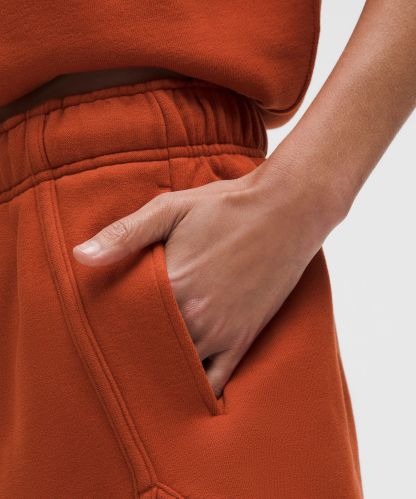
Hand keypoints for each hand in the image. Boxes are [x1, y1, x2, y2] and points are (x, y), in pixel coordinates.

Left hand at [72, 159, 336, 397]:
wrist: (286, 210)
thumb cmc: (226, 206)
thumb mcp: (170, 208)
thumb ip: (124, 235)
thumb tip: (78, 256)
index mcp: (171, 285)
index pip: (125, 324)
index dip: (108, 331)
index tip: (97, 335)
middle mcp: (195, 316)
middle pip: (150, 351)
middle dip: (132, 357)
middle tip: (115, 363)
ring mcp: (222, 331)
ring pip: (180, 370)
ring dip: (161, 375)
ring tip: (143, 380)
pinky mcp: (245, 337)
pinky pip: (219, 378)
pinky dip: (200, 391)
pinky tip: (185, 395)